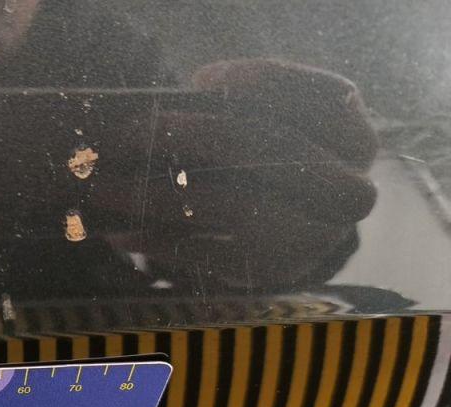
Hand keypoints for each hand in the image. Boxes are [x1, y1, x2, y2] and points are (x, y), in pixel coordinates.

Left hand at [98, 59, 378, 290]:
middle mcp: (351, 187)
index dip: (263, 82)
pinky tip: (123, 233)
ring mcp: (320, 237)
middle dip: (196, 134)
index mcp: (352, 135)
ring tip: (108, 188)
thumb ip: (232, 118)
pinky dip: (163, 242)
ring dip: (162, 194)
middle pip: (272, 148)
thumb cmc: (257, 164)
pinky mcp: (281, 273)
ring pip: (236, 204)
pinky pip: (214, 255)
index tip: (203, 81)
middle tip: (130, 132)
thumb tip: (156, 118)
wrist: (280, 231)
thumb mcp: (258, 131)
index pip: (316, 96)